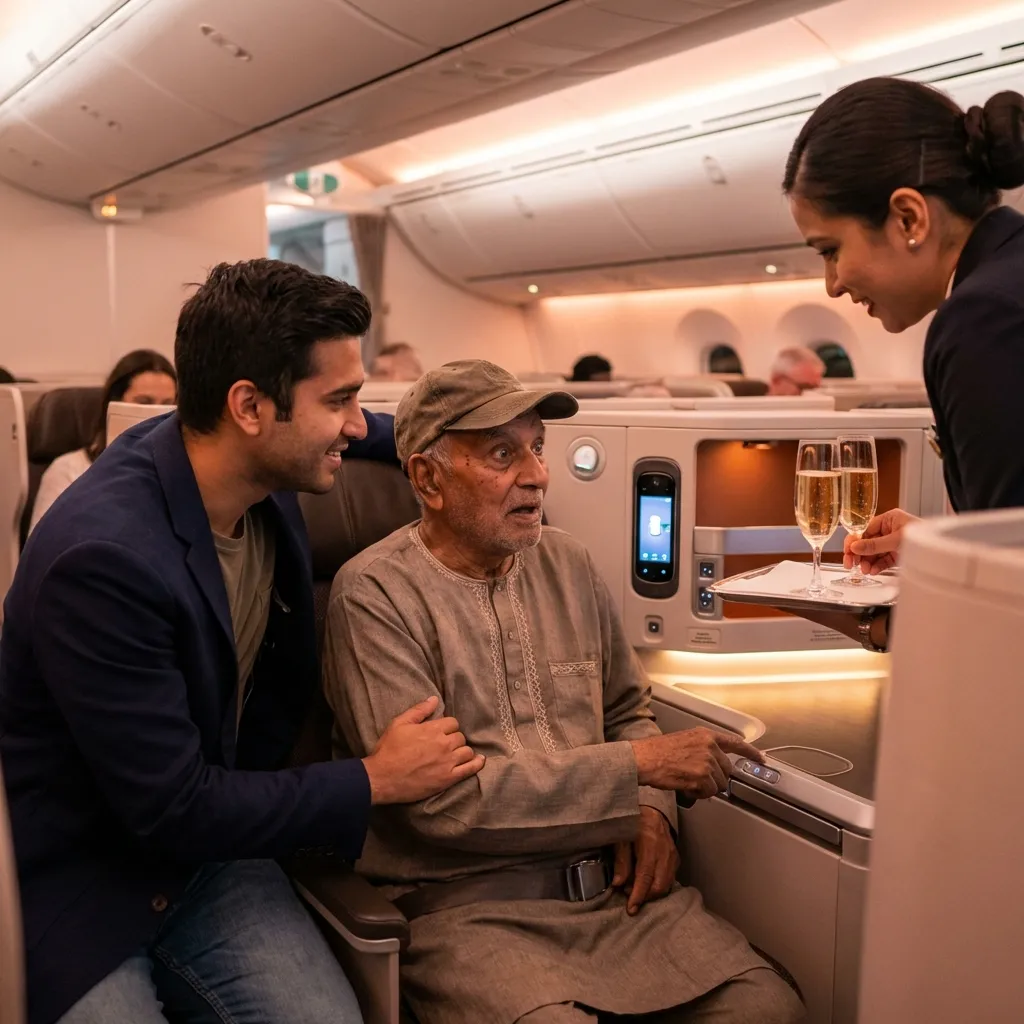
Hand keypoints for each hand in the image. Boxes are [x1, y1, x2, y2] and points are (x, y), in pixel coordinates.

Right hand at [362, 696, 484, 804]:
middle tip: (444, 745)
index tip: (441, 732)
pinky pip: (469, 769)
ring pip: (467, 751)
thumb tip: (434, 699)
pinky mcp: (448, 779)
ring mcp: (448, 762)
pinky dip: (476, 764)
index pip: (453, 722)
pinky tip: (479, 760)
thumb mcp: (399, 724)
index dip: (447, 726)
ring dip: (462, 751)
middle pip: (460, 736)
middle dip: (454, 738)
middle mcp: (444, 744)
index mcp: (433, 729)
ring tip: (455, 753)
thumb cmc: (388, 750)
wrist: (382, 778)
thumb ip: (419, 710)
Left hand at [612, 806, 678, 915]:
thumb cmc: (633, 821)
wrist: (652, 809)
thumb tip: (618, 884)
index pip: (645, 876)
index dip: (638, 895)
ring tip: (636, 889)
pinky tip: (647, 884)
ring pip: (666, 884)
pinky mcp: (676, 858)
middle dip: (645, 897)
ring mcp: (673, 855)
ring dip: (652, 893)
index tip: (631, 909)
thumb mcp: (621, 837)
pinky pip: (670, 878)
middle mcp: (664, 852)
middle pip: (659, 885)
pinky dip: (659, 886)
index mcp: (649, 844)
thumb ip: (621, 860)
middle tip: (629, 896)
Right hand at [630, 728, 762, 797]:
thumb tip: (715, 768)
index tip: (760, 758)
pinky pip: (709, 792)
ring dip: (705, 788)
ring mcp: (707, 761)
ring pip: (719, 784)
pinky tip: (686, 786)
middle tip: (696, 779)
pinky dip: (698, 794)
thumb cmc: (657, 752)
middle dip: (715, 778)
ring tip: (687, 781)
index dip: (750, 752)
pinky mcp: (702, 776)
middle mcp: (709, 746)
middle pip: (727, 770)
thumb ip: (704, 751)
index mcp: (705, 735)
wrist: (644, 758)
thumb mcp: (685, 742)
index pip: (735, 742)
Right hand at [844, 508, 919, 574]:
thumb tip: (855, 547)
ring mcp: (892, 542)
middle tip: (851, 564)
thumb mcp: (896, 540)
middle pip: (867, 542)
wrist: (946, 549)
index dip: (854, 541)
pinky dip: (876, 566)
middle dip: (859, 554)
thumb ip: (874, 545)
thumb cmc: (925, 536)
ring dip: (867, 562)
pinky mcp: (897, 554)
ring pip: (873, 553)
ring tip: (865, 570)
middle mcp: (889, 529)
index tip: (848, 552)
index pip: (864, 529)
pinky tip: (872, 571)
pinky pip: (882, 560)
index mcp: (889, 519)